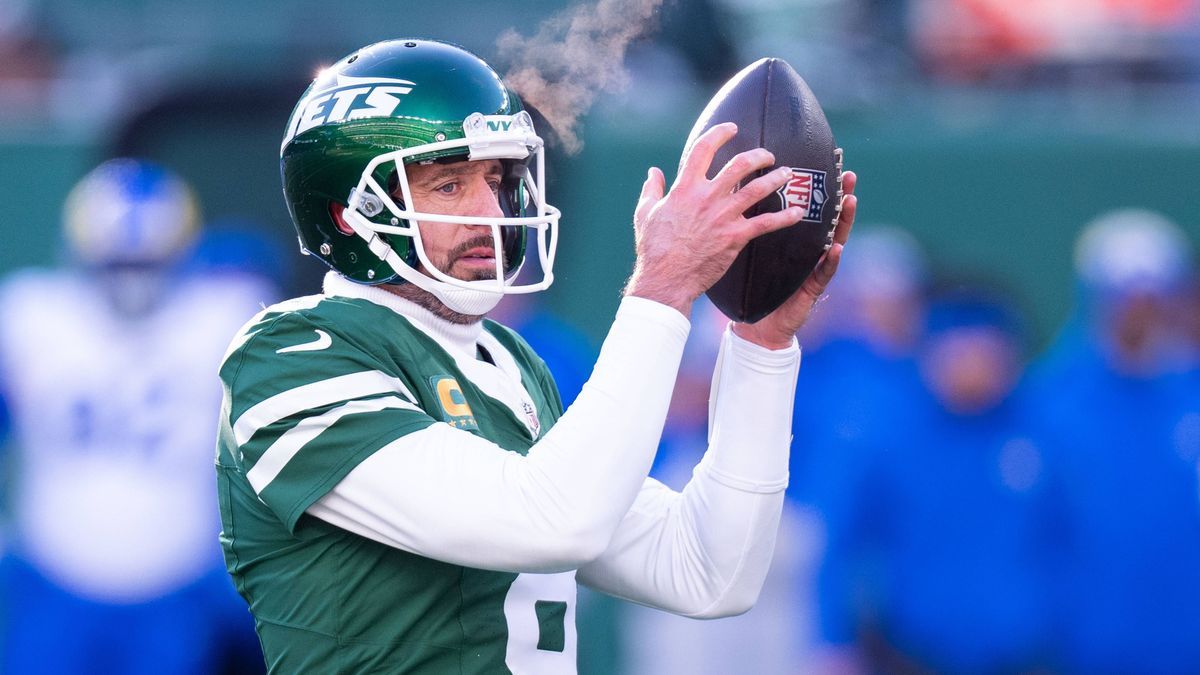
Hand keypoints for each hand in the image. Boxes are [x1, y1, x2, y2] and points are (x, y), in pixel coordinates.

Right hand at [624, 123, 808, 315]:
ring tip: (787, 173)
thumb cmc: (653, 248)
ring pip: (758, 189)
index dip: (719, 134)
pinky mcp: (736, 236)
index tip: (731, 128)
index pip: (703, 149)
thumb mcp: (645, 214)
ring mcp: (724, 216)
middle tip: (767, 156)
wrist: (666, 278)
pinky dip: (784, 217)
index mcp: (685, 188)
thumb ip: (652, 190)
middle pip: (739, 164)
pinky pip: (766, 223)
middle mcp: (707, 197)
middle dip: (758, 155)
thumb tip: (653, 172)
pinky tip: (798, 212)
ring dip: (776, 179)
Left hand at [732, 170, 857, 349]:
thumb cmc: (753, 287)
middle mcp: (809, 251)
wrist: (757, 325)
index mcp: (794, 240)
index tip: (826, 161)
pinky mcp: (811, 289)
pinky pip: (823, 272)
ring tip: (850, 201)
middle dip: (840, 195)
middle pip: (828, 218)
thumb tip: (731, 193)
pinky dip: (831, 260)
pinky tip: (837, 248)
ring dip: (844, 221)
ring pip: (834, 240)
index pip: (810, 207)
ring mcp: (814, 269)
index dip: (820, 187)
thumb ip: (748, 225)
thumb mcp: (751, 250)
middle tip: (847, 174)